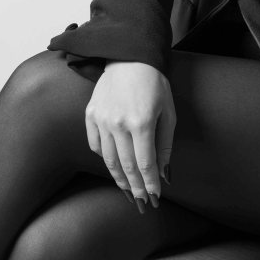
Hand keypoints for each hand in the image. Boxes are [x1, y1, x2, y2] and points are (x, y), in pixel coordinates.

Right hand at [85, 61, 174, 206]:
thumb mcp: (168, 111)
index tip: (154, 197)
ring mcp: (101, 119)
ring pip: (108, 159)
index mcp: (141, 122)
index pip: (145, 163)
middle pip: (126, 166)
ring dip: (119, 178)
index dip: (149, 184)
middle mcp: (118, 123)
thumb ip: (165, 144)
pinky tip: (114, 165)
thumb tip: (163, 173)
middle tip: (142, 202)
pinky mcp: (90, 114)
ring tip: (128, 190)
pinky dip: (104, 158)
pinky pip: (96, 145)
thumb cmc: (154, 83)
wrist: (129, 57)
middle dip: (135, 188)